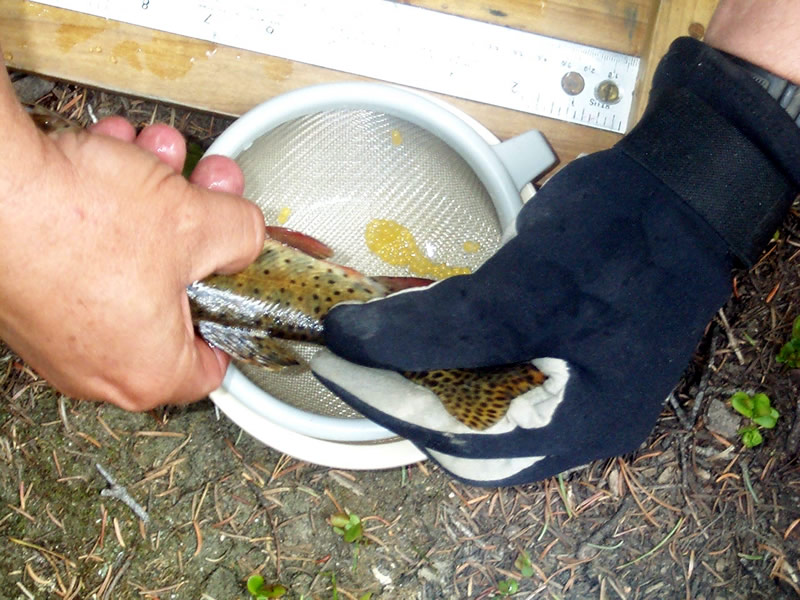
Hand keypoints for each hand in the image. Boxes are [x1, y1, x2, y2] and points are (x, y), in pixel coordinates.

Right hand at [0, 75, 264, 409]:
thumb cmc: (77, 221)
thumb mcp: (197, 223)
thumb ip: (242, 237)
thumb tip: (246, 238)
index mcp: (149, 371)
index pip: (214, 364)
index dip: (237, 314)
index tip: (240, 280)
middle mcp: (98, 365)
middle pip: (175, 296)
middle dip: (196, 230)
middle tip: (207, 191)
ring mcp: (57, 331)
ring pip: (131, 263)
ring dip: (152, 204)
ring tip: (159, 157)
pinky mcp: (29, 292)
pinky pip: (85, 253)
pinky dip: (104, 207)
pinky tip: (115, 156)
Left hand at [312, 37, 799, 485]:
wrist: (683, 186)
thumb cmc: (620, 234)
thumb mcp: (526, 286)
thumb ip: (438, 326)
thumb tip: (352, 341)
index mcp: (580, 425)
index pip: (464, 444)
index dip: (391, 406)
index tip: (336, 366)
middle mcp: (575, 421)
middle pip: (466, 433)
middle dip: (402, 395)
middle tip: (349, 355)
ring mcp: (570, 387)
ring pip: (475, 402)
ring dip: (419, 373)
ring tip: (371, 342)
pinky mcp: (560, 353)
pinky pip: (491, 370)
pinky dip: (447, 352)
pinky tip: (418, 328)